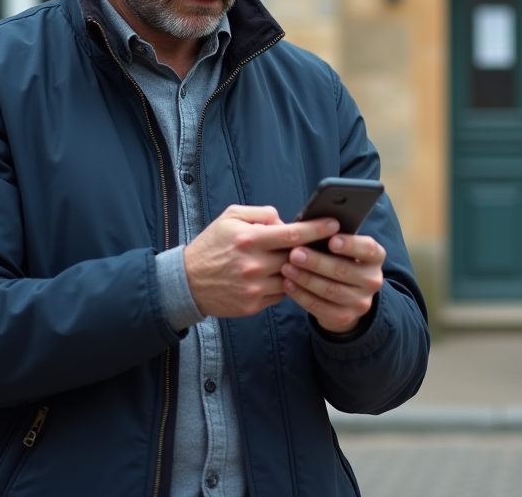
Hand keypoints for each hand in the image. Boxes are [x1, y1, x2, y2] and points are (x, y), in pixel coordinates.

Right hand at [184, 204, 339, 317]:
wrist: (187, 282)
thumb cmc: (212, 245)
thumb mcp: (230, 218)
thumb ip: (261, 214)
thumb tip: (287, 221)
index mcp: (249, 239)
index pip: (293, 234)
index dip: (317, 229)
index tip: (334, 224)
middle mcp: (253, 265)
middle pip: (297, 257)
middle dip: (312, 250)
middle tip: (326, 244)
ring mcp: (254, 288)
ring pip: (292, 278)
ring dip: (299, 270)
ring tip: (304, 262)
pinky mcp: (253, 305)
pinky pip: (281, 294)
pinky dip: (286, 284)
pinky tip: (283, 276)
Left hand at [280, 232, 385, 334]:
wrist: (345, 298)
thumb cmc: (339, 261)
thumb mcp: (343, 248)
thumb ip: (331, 237)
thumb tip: (309, 224)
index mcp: (375, 257)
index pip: (367, 249)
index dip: (350, 245)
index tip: (331, 240)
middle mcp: (372, 280)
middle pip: (343, 270)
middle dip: (316, 261)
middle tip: (295, 253)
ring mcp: (360, 302)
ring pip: (330, 290)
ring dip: (305, 278)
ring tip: (287, 268)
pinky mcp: (344, 317)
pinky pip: (319, 307)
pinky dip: (301, 295)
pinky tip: (288, 284)